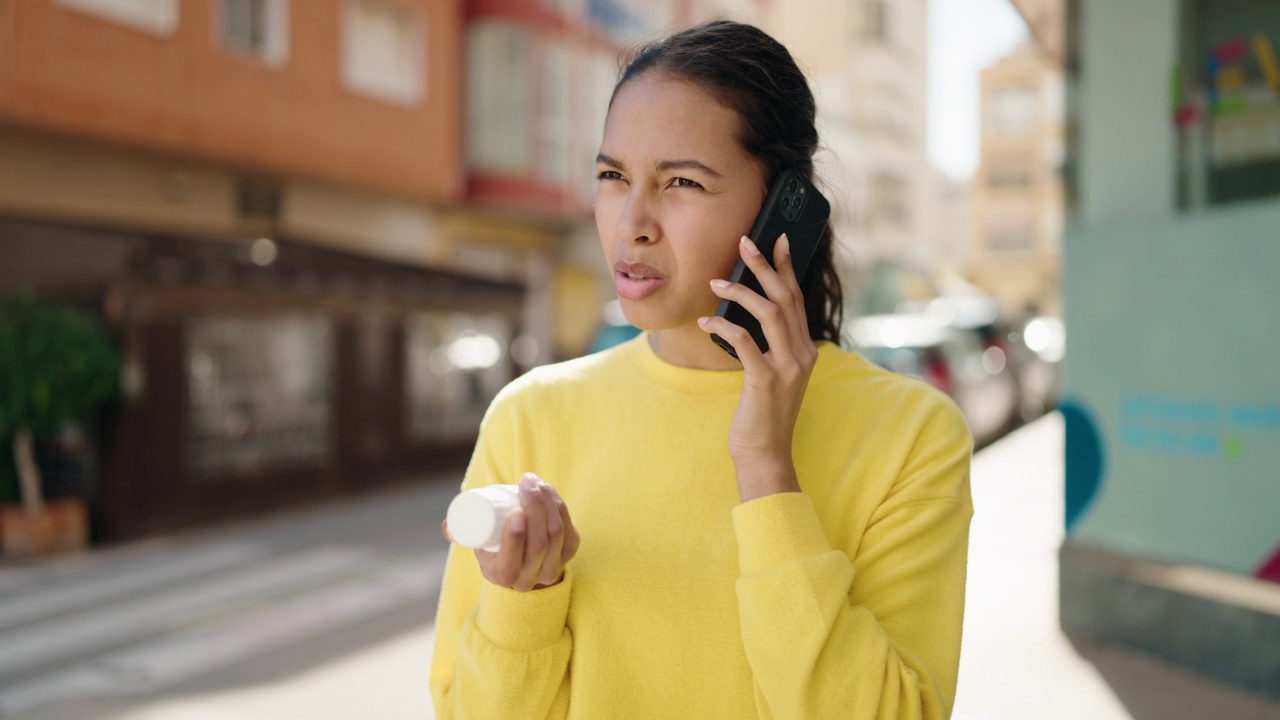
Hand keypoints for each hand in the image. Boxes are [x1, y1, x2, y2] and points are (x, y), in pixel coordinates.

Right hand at [442, 473, 579, 590]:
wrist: (523, 562)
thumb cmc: (494, 548)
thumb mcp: (476, 544)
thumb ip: (460, 532)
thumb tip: (450, 525)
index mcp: (504, 576)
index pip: (511, 561)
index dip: (516, 538)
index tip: (515, 511)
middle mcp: (530, 577)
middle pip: (538, 543)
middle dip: (535, 508)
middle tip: (526, 482)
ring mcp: (553, 566)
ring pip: (556, 534)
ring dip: (548, 502)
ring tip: (535, 481)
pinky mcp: (569, 553)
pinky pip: (569, 529)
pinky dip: (559, 506)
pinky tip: (548, 490)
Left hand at [699, 234, 816, 500]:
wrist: (765, 455)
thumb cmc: (761, 414)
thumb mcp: (770, 375)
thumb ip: (768, 347)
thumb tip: (745, 314)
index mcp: (805, 349)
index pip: (797, 299)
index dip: (786, 267)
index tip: (776, 240)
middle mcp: (802, 353)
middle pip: (786, 297)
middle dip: (764, 266)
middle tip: (744, 242)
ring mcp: (787, 367)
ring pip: (769, 313)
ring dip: (740, 292)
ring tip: (715, 283)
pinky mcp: (766, 380)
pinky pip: (744, 341)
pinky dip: (723, 326)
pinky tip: (705, 321)